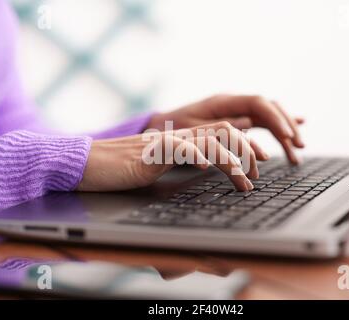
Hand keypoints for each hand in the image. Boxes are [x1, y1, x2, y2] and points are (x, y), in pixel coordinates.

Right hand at [77, 122, 268, 191]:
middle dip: (248, 151)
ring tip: (242, 181)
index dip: (245, 145)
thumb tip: (204, 169)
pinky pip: (179, 148)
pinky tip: (205, 168)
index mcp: (183, 140)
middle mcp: (179, 137)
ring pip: (209, 140)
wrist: (89, 164)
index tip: (259, 165)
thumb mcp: (160, 167)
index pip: (222, 133)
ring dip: (231, 161)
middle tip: (257, 174)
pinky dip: (196, 156)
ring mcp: (166, 143)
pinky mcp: (151, 152)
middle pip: (225, 131)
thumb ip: (180, 163)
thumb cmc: (122, 170)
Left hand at [147, 94, 304, 163]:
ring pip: (269, 116)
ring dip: (285, 131)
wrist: (161, 126)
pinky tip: (291, 137)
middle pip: (269, 107)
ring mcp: (236, 110)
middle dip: (287, 125)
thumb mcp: (193, 131)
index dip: (275, 118)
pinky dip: (277, 130)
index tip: (287, 136)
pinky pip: (262, 123)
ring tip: (298, 150)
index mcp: (223, 101)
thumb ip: (220, 128)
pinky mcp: (237, 120)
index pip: (258, 103)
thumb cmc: (173, 129)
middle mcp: (234, 102)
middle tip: (299, 146)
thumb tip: (249, 127)